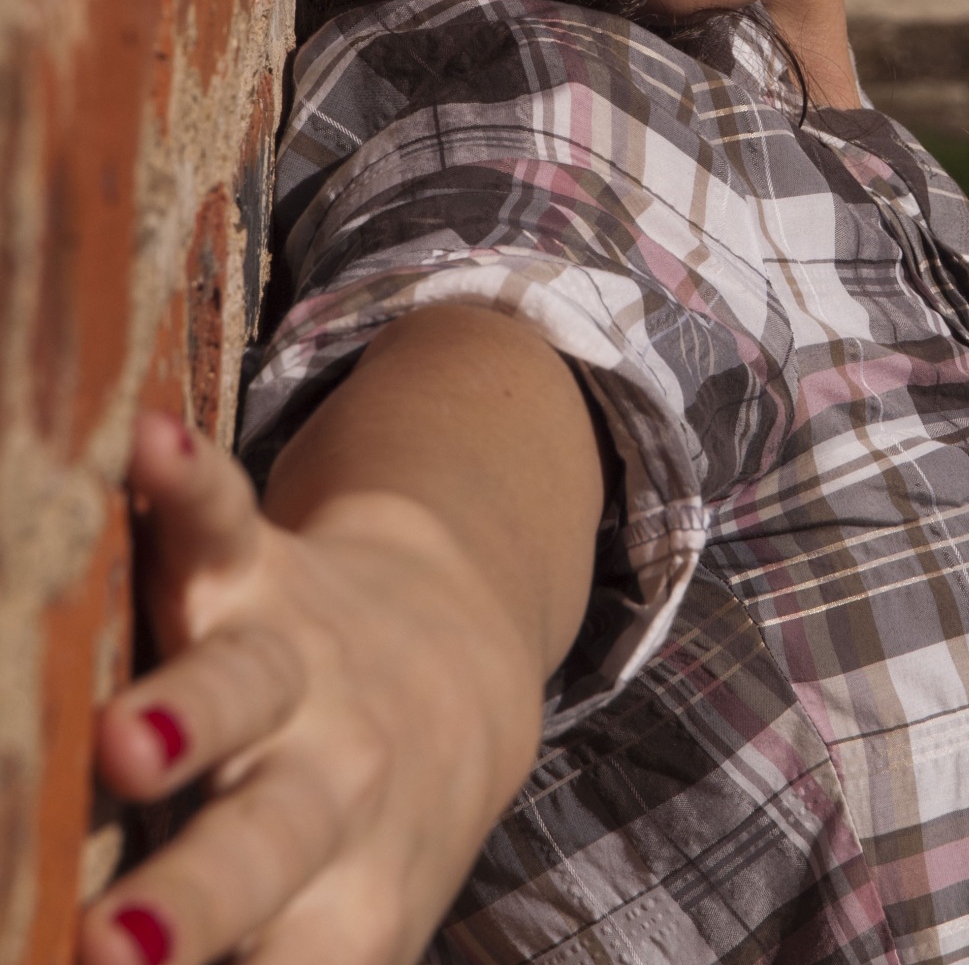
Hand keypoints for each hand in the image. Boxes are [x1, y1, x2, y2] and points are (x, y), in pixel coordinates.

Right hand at [79, 412, 543, 964]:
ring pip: (240, 690)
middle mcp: (331, 785)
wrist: (462, 664)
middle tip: (122, 950)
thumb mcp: (337, 938)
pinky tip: (142, 439)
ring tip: (132, 740)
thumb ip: (284, 962)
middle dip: (197, 902)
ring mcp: (300, 668)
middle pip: (262, 849)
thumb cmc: (363, 839)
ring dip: (186, 713)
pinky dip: (185, 482)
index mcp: (347, 904)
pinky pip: (222, 522)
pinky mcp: (266, 572)